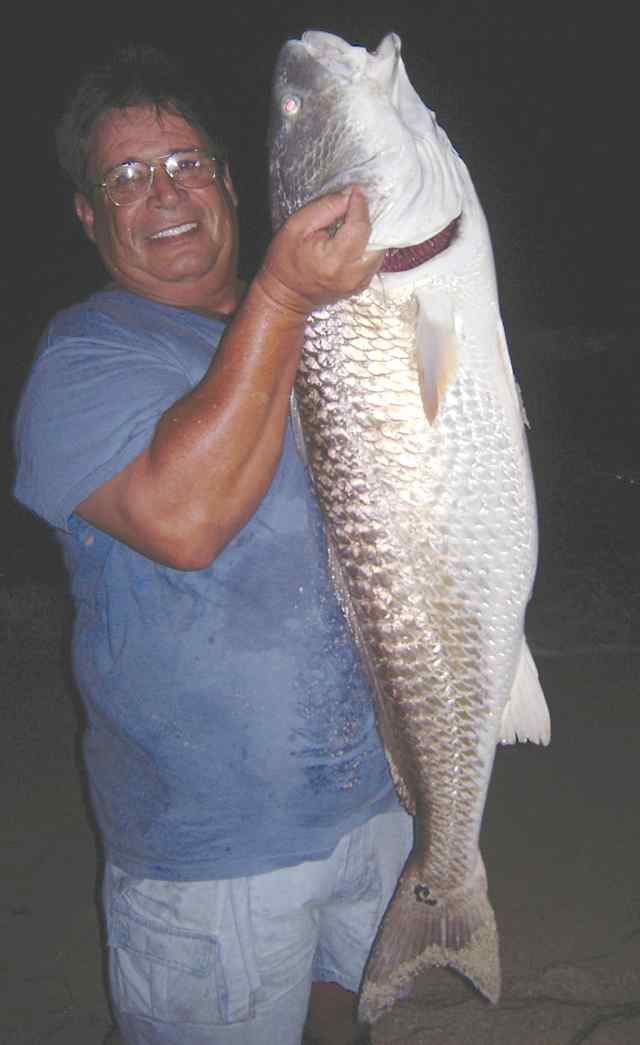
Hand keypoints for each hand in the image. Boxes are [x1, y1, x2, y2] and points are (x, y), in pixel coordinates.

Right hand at [256, 187, 384, 315]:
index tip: (355, 192)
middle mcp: (352, 275)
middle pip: (377, 240)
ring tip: (351, 226)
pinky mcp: (361, 286)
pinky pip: (374, 262)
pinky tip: (352, 242)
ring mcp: (359, 284)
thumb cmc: (285, 262)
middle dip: (366, 221)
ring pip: (379, 251)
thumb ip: (325, 208)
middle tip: (353, 210)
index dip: (359, 205)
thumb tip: (349, 196)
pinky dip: (367, 248)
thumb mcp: (297, 226)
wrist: (285, 296)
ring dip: (369, 235)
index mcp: (335, 260)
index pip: (360, 226)